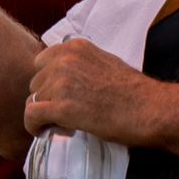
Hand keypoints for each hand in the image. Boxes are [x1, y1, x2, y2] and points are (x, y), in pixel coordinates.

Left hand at [24, 38, 161, 145]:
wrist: (148, 109)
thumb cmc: (132, 92)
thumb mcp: (104, 62)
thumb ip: (81, 64)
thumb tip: (66, 77)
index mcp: (76, 47)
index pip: (42, 61)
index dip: (48, 80)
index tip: (59, 94)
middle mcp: (65, 59)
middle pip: (36, 81)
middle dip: (47, 98)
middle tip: (64, 112)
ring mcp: (62, 81)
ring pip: (33, 99)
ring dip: (44, 113)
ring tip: (63, 123)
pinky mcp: (62, 106)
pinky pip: (31, 115)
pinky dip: (33, 126)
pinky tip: (44, 131)